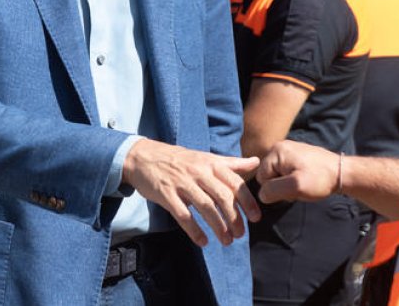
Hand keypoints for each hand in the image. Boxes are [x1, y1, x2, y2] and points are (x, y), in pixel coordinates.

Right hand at [122, 139, 260, 246]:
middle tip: (240, 235)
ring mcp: (181, 183)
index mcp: (210, 164)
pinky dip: (194, 230)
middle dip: (234, 218)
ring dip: (218, 226)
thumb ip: (231, 163)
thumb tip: (256, 162)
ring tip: (226, 241)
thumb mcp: (205, 157)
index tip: (256, 218)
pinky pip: (183, 215)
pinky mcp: (166, 194)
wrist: (142, 156)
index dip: (247, 201)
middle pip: (222, 196)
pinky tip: (203, 241)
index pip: (234, 183)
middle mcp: (198, 172)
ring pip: (205, 207)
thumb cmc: (178, 160)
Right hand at [256, 140, 340, 203]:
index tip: (293, 188)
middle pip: (268, 175)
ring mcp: (289, 150)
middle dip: (281, 186)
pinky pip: (286, 171)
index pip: (261, 178)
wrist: (342, 173)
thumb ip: (273, 190)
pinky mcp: (297, 155)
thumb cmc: (320, 180)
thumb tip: (262, 195)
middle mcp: (280, 147)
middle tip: (299, 187)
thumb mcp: (295, 187)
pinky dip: (294, 179)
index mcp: (276, 151)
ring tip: (304, 184)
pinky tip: (306, 180)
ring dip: (288, 184)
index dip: (275, 188)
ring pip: (278, 175)